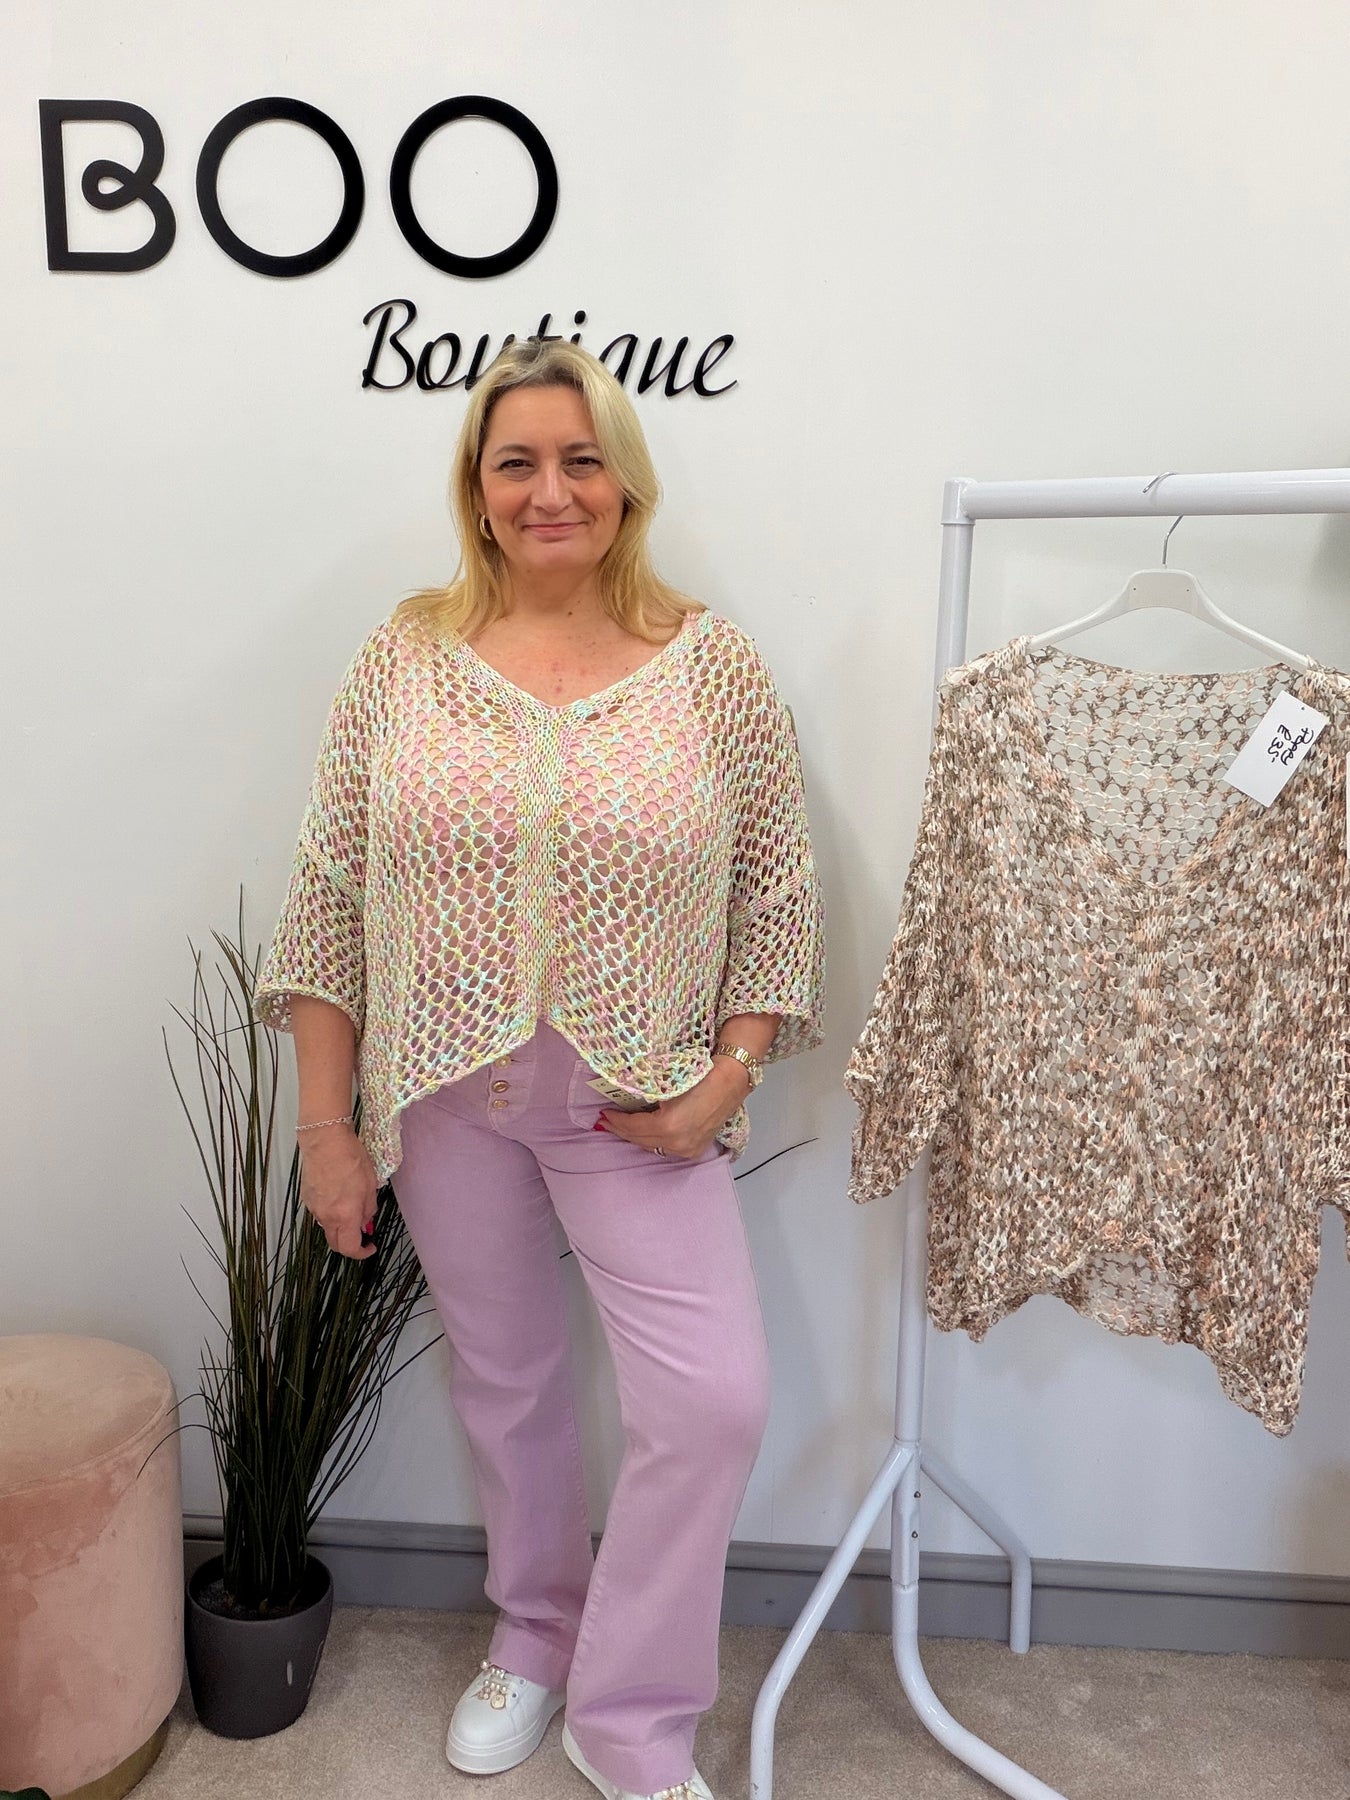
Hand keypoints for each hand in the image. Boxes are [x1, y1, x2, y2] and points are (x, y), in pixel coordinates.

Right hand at [298, 1124, 379, 1258]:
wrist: (325, 1140)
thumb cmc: (351, 1158)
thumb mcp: (370, 1184)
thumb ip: (368, 1209)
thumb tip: (365, 1221)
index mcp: (345, 1215)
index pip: (350, 1248)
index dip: (362, 1253)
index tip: (370, 1247)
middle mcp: (326, 1216)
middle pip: (335, 1243)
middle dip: (349, 1244)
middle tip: (361, 1234)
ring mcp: (314, 1208)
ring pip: (326, 1227)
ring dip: (339, 1227)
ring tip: (350, 1208)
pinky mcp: (306, 1198)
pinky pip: (319, 1213)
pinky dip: (329, 1212)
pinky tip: (337, 1195)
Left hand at [599, 1058, 749, 1160]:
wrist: (730, 1081)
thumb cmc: (699, 1076)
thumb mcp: (665, 1085)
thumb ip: (643, 1096)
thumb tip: (623, 1099)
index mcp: (667, 1127)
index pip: (633, 1127)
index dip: (616, 1121)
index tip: (603, 1114)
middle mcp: (676, 1144)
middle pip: (640, 1141)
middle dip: (622, 1131)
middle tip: (606, 1123)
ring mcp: (687, 1150)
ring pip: (653, 1147)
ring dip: (636, 1138)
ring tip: (622, 1128)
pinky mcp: (695, 1150)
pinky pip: (667, 1149)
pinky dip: (654, 1141)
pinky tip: (645, 1134)